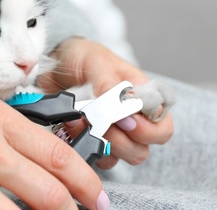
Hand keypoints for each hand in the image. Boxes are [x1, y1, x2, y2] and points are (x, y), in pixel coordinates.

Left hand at [39, 38, 173, 168]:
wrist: (55, 65)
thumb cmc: (82, 58)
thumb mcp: (95, 61)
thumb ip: (107, 81)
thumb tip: (121, 101)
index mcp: (141, 97)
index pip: (162, 126)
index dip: (148, 130)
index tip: (124, 119)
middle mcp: (131, 119)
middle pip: (144, 148)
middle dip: (123, 140)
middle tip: (104, 123)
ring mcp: (113, 133)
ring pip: (122, 157)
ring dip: (104, 143)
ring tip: (84, 121)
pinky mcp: (93, 141)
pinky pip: (99, 158)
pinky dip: (87, 146)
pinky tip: (73, 127)